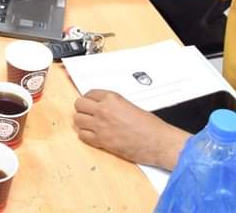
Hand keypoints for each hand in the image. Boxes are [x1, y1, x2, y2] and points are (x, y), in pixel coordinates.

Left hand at [73, 90, 189, 169]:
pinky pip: (82, 136)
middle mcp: (103, 110)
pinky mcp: (101, 141)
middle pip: (79, 105)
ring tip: (89, 124)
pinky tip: (92, 135)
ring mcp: (100, 126)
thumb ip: (114, 105)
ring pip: (77, 120)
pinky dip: (85, 135)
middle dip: (82, 108)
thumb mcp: (130, 106)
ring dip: (82, 122)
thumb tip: (103, 107)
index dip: (89, 99)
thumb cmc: (150, 126)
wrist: (158, 142)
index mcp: (112, 98)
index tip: (90, 102)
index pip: (89, 93)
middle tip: (87, 113)